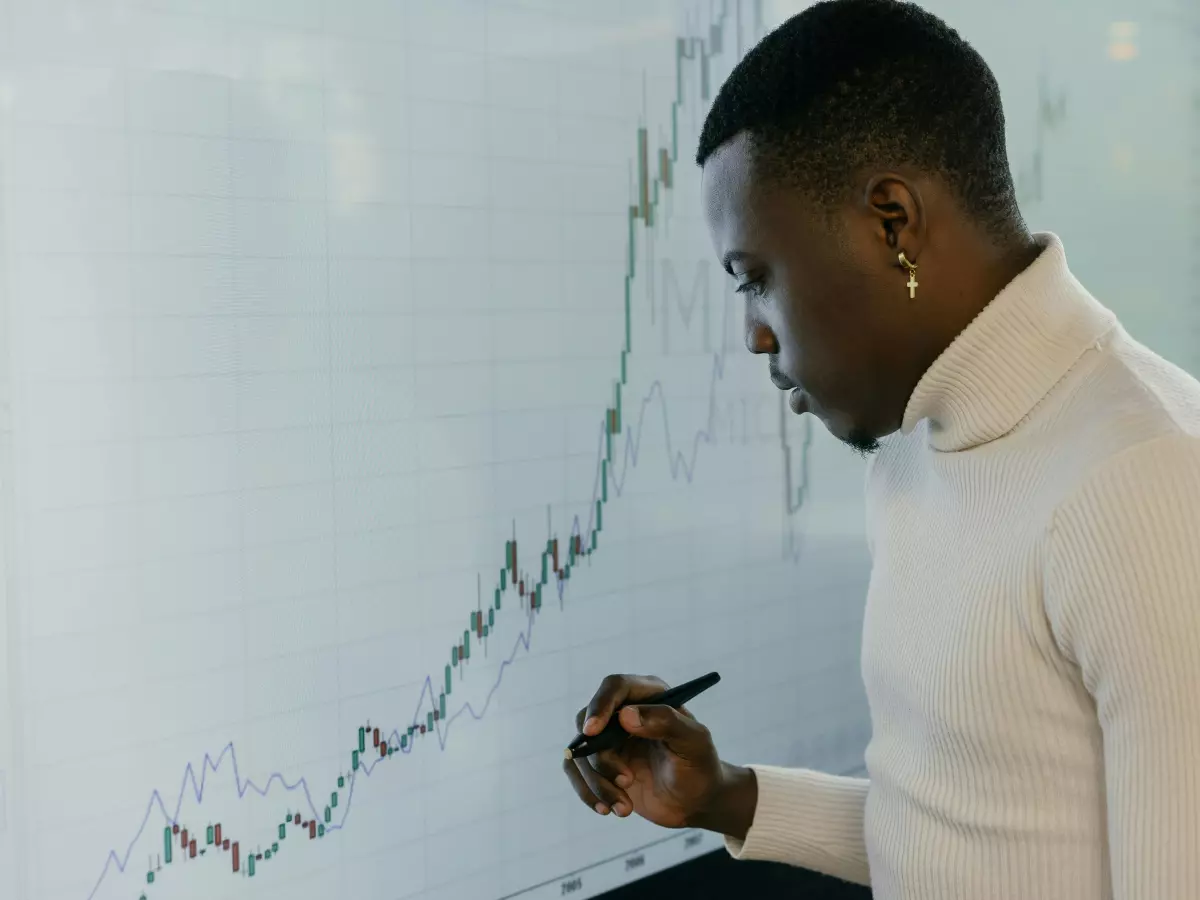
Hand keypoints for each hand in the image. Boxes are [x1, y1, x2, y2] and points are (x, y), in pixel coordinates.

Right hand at [562, 674, 756, 837]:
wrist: (696, 801)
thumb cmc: (700, 766)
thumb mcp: (694, 743)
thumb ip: (666, 722)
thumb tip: (626, 715)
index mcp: (648, 696)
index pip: (615, 687)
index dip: (600, 705)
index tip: (593, 732)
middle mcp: (623, 712)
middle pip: (588, 721)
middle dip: (602, 758)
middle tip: (627, 781)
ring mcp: (608, 739)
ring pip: (580, 752)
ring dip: (597, 783)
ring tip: (624, 807)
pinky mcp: (600, 764)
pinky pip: (576, 773)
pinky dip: (588, 793)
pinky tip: (608, 810)